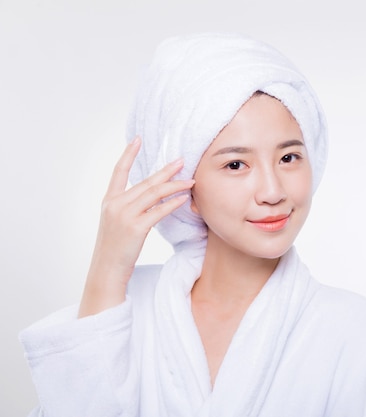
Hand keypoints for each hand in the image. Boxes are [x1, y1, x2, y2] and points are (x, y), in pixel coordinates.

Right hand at [78, 137, 193, 316]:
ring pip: (154, 194)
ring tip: (190, 180)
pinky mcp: (135, 228)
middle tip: (182, 160)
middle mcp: (115, 204)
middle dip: (166, 171)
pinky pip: (158, 211)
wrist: (106, 271)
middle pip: (145, 182)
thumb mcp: (116, 224)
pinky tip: (184, 199)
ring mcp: (124, 215)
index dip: (128, 154)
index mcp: (109, 201)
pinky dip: (173, 204)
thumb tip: (154, 198)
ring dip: (175, 186)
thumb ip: (131, 208)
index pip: (118, 171)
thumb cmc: (115, 249)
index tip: (137, 139)